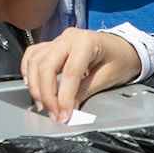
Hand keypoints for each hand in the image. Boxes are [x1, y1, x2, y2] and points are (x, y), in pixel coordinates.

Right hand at [23, 29, 139, 121]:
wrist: (124, 48)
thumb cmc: (121, 59)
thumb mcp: (107, 78)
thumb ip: (85, 91)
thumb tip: (68, 107)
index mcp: (87, 41)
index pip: (69, 72)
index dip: (64, 97)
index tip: (64, 115)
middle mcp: (69, 37)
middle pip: (47, 66)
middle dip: (47, 94)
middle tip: (53, 113)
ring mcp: (59, 39)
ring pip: (35, 61)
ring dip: (35, 86)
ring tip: (43, 105)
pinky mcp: (53, 45)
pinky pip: (33, 55)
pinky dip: (28, 70)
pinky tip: (31, 84)